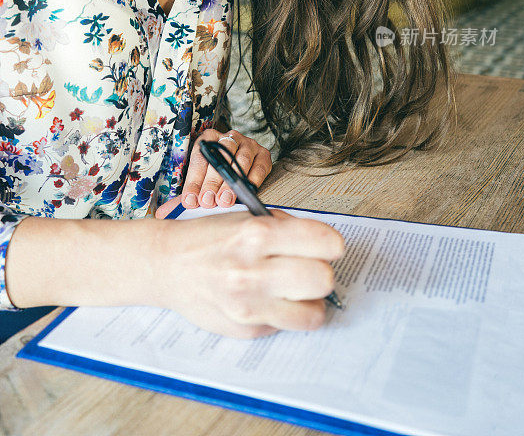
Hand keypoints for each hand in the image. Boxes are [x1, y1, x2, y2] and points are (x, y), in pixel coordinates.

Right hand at [150, 209, 344, 338]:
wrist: (168, 265)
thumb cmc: (210, 239)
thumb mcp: (247, 218)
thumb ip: (286, 229)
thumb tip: (324, 245)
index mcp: (257, 234)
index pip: (324, 242)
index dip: (331, 244)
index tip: (327, 246)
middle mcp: (252, 271)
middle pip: (323, 280)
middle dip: (322, 273)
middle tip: (309, 269)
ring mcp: (248, 305)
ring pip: (313, 314)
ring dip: (310, 302)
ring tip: (296, 291)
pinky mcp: (245, 329)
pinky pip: (286, 326)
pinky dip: (284, 314)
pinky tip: (267, 299)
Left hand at [156, 128, 271, 215]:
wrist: (239, 163)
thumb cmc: (216, 175)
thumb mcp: (199, 181)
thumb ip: (186, 196)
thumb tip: (162, 214)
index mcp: (208, 139)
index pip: (199, 158)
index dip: (194, 181)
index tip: (190, 200)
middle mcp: (229, 137)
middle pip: (220, 158)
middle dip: (212, 182)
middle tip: (207, 202)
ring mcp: (247, 144)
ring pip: (240, 160)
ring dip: (232, 182)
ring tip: (224, 201)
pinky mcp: (263, 154)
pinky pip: (259, 165)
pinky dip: (253, 179)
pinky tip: (245, 191)